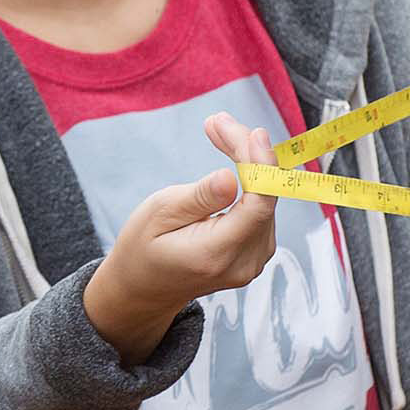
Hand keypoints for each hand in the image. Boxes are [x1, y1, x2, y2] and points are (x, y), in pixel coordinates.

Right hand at [92, 113, 281, 322]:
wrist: (144, 287)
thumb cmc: (143, 247)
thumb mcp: (158, 214)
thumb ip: (199, 198)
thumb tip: (231, 179)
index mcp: (216, 254)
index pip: (257, 207)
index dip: (262, 166)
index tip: (254, 133)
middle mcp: (243, 262)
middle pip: (265, 197)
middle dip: (247, 152)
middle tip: (218, 123)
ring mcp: (254, 260)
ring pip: (266, 198)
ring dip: (249, 162)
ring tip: (219, 133)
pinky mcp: (257, 251)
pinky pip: (262, 207)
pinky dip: (252, 179)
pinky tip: (234, 159)